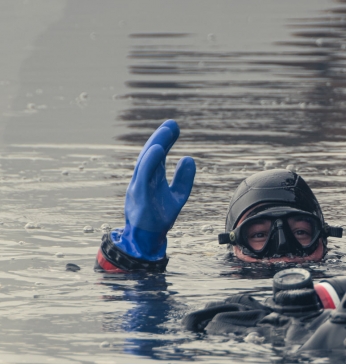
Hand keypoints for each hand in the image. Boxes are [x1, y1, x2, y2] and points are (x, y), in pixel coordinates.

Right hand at [113, 120, 195, 259]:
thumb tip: (189, 158)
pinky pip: (144, 175)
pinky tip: (159, 149)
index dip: (165, 140)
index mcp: (151, 178)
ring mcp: (139, 186)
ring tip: (167, 132)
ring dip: (156, 145)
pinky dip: (150, 161)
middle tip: (172, 124)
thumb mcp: (177, 196)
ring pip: (146, 162)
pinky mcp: (139, 195)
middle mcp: (143, 179)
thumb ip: (183, 179)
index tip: (174, 126)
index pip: (157, 155)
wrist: (147, 239)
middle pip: (151, 154)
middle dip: (161, 138)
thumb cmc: (159, 217)